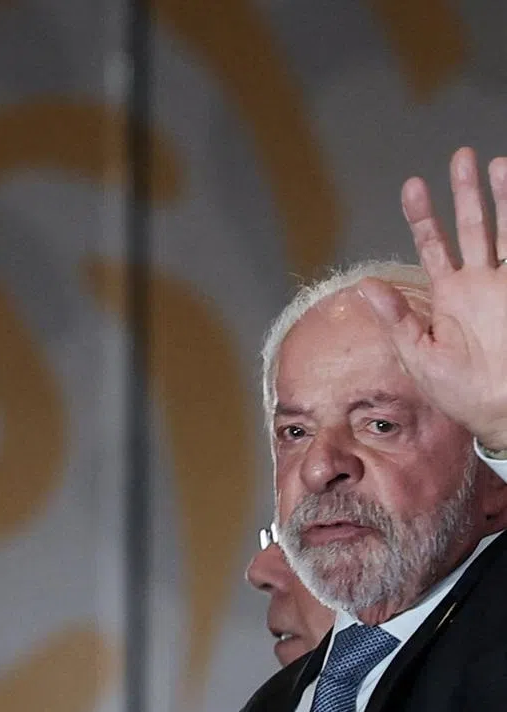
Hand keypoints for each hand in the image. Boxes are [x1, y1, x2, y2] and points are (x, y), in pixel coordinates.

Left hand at [358, 146, 506, 451]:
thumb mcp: (417, 354)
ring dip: (500, 197)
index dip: (424, 217)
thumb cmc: (458, 391)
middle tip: (461, 156)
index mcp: (449, 296)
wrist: (498, 409)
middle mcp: (479, 283)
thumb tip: (364, 287)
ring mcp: (504, 284)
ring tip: (494, 162)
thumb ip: (395, 318)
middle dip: (466, 192)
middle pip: (472, 226)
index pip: (434, 245)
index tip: (413, 186)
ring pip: (503, 228)